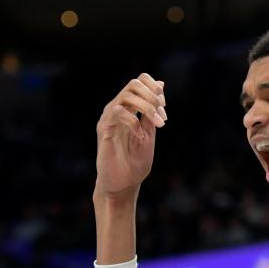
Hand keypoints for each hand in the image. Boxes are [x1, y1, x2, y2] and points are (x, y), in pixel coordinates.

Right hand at [94, 73, 166, 199]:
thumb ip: (153, 112)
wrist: (123, 185)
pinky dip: (134, 122)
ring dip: (147, 108)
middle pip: (134, 84)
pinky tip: (140, 136)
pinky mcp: (104, 130)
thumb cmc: (134, 163)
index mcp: (129, 109)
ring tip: (158, 125)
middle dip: (153, 97)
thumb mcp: (150, 134)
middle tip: (162, 116)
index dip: (154, 88)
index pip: (139, 82)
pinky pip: (118, 113)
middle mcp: (117, 110)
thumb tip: (160, 85)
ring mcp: (109, 119)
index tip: (163, 107)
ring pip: (127, 96)